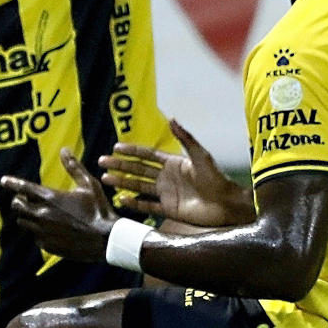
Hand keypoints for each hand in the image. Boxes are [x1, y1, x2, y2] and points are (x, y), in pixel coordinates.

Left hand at [1, 148, 119, 261]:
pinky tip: (50, 229)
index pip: (23, 188)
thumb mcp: (89, 185)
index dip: (12, 183)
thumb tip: (65, 151)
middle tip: (24, 199)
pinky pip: (35, 237)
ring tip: (38, 213)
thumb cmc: (99, 210)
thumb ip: (74, 167)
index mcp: (51, 198)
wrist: (105, 240)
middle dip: (19, 201)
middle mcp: (42, 215)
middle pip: (17, 206)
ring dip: (27, 216)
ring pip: (23, 222)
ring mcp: (43, 232)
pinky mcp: (47, 245)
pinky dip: (38, 232)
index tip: (4, 180)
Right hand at [99, 118, 253, 227]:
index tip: (115, 147)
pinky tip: (121, 200)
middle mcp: (166, 177)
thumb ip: (185, 138)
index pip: (146, 155)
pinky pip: (147, 206)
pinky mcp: (168, 209)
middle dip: (120, 165)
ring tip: (105, 179)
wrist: (226, 204)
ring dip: (122, 183)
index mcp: (172, 163)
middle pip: (137, 170)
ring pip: (138, 186)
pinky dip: (134, 204)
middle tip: (102, 162)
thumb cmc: (216, 178)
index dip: (131, 151)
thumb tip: (172, 119)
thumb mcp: (201, 156)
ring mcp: (166, 193)